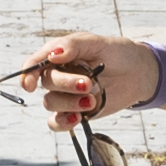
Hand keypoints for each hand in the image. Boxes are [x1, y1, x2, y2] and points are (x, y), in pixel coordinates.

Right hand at [16, 32, 150, 124]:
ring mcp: (66, 95)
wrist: (138, 73)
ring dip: (70, 103)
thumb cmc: (117, 53)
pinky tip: (77, 118)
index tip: (30, 85)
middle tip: (89, 83)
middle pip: (46, 84)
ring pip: (51, 103)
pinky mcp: (75, 112)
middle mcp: (58, 75)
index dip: (28, 74)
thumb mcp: (97, 43)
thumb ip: (73, 45)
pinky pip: (57, 122)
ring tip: (93, 98)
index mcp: (58, 55)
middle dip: (65, 85)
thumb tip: (53, 54)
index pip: (34, 64)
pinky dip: (63, 123)